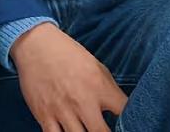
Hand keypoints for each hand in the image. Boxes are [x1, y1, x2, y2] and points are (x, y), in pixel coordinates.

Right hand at [11, 23, 126, 131]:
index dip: (131, 118)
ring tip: (88, 130)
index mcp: (100, 86)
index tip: (130, 122)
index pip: (124, 109)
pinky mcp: (44, 117)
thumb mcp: (96, 66)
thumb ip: (108, 89)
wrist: (38, 47)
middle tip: (106, 131)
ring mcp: (63, 112)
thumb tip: (119, 108)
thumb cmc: (70, 55)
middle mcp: (83, 101)